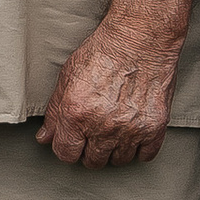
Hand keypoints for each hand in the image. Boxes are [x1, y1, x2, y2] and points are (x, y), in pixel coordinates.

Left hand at [39, 21, 177, 167]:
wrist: (140, 37)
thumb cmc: (104, 51)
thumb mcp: (68, 77)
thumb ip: (55, 112)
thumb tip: (45, 138)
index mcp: (76, 114)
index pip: (66, 154)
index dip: (68, 147)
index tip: (74, 140)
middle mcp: (103, 126)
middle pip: (93, 161)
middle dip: (91, 149)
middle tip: (95, 131)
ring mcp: (130, 129)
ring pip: (119, 160)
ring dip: (116, 149)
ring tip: (115, 128)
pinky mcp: (155, 127)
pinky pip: (145, 155)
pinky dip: (140, 147)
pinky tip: (134, 130)